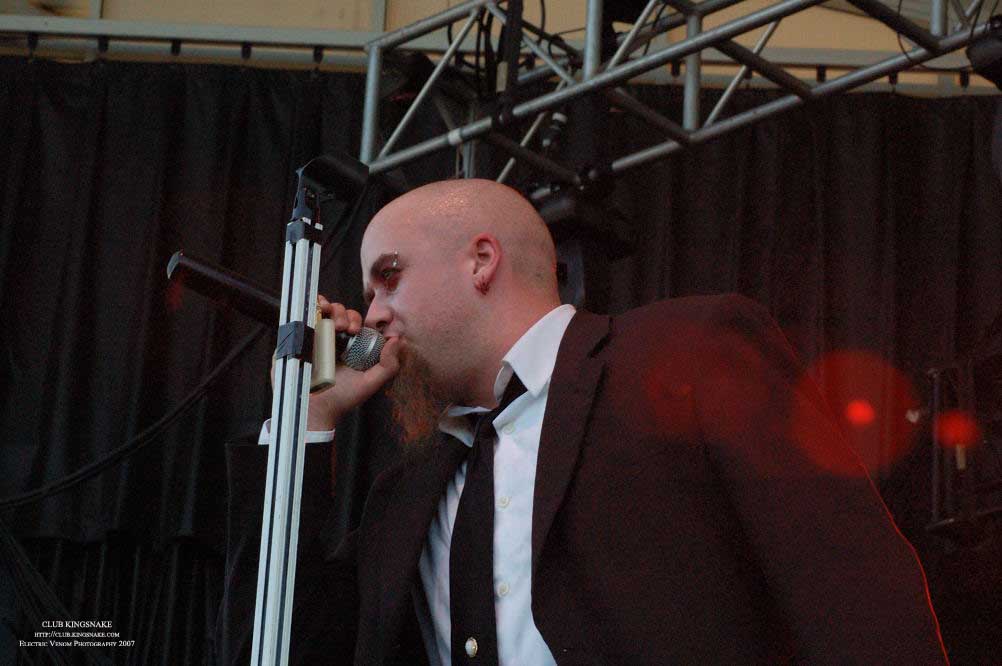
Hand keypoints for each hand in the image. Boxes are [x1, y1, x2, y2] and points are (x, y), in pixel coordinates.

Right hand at [270, 295, 400, 430]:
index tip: (356, 330)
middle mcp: (334, 340)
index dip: (357, 319)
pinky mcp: (300, 338)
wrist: (315, 409)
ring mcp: (316, 337)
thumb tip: (397, 339)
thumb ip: (388, 365)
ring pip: (326, 310)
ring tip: (335, 326)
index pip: (356, 322)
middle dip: (346, 315)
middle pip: (341, 313)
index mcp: (351, 346)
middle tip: (346, 329)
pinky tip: (320, 308)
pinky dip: (314, 305)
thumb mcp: (370, 383)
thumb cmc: (343, 398)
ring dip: (333, 310)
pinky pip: (306, 315)